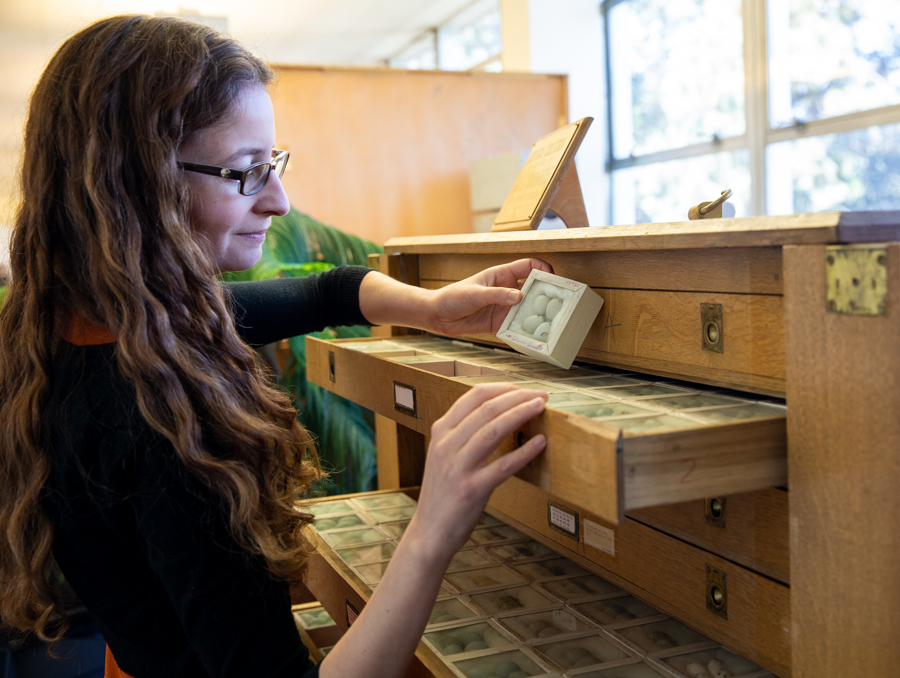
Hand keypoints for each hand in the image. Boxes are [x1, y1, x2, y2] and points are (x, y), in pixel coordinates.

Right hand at [408, 383, 547, 558]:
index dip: (502, 388)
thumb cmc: (443, 493)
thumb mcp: (444, 455)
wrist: (429, 532)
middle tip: (541, 396)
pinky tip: (540, 443)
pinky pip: (503, 466)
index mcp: (440, 432)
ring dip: (521, 414)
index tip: (523, 388)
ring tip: (541, 408)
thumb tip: (499, 412)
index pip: (473, 397)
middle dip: (517, 397)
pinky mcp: (471, 490)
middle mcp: (446, 445)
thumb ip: (463, 433)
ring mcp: (457, 467)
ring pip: (493, 430)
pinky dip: (524, 452)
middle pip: (486, 409)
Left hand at [427, 258, 552, 335]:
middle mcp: (507, 290)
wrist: (438, 315)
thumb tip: (520, 296)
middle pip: (533, 288)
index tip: (553, 279)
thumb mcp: (475, 294)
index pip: (528, 266)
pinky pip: (517, 326)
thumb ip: (497, 295)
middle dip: (546, 294)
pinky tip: (534, 335)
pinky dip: (526, 330)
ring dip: (537, 314)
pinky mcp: (500, 323)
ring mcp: (504, 307)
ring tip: (551, 322)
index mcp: (501, 275)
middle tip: (559, 303)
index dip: (542, 269)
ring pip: (527, 309)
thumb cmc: (453, 296)